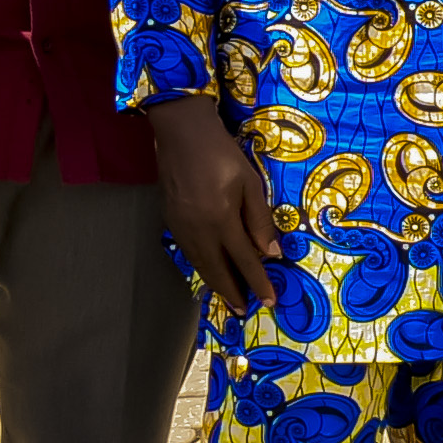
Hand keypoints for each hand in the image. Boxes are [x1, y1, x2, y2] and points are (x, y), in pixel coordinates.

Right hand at [144, 95, 279, 317]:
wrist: (182, 132)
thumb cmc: (222, 154)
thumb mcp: (250, 184)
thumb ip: (260, 220)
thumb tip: (272, 253)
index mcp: (221, 221)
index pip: (244, 261)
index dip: (257, 283)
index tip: (268, 301)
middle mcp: (198, 230)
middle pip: (217, 270)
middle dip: (232, 292)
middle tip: (244, 310)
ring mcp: (180, 227)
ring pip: (200, 264)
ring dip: (215, 283)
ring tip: (229, 297)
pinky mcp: (170, 220)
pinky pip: (188, 252)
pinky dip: (201, 266)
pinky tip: (209, 269)